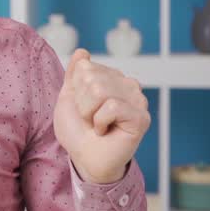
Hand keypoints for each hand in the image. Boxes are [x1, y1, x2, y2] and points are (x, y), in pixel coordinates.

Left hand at [54, 49, 150, 183]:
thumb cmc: (77, 130)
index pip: (85, 67)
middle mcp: (128, 84)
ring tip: (97, 124)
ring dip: (89, 113)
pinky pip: (111, 106)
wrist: (84, 158)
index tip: (82, 107)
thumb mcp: (68, 97)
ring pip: (100, 90)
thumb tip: (82, 52)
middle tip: (90, 119)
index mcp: (111, 77)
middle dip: (82, 103)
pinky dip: (100, 122)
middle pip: (92, 78)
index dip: (76, 91)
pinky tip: (105, 131)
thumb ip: (74, 74)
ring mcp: (137, 99)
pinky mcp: (141, 117)